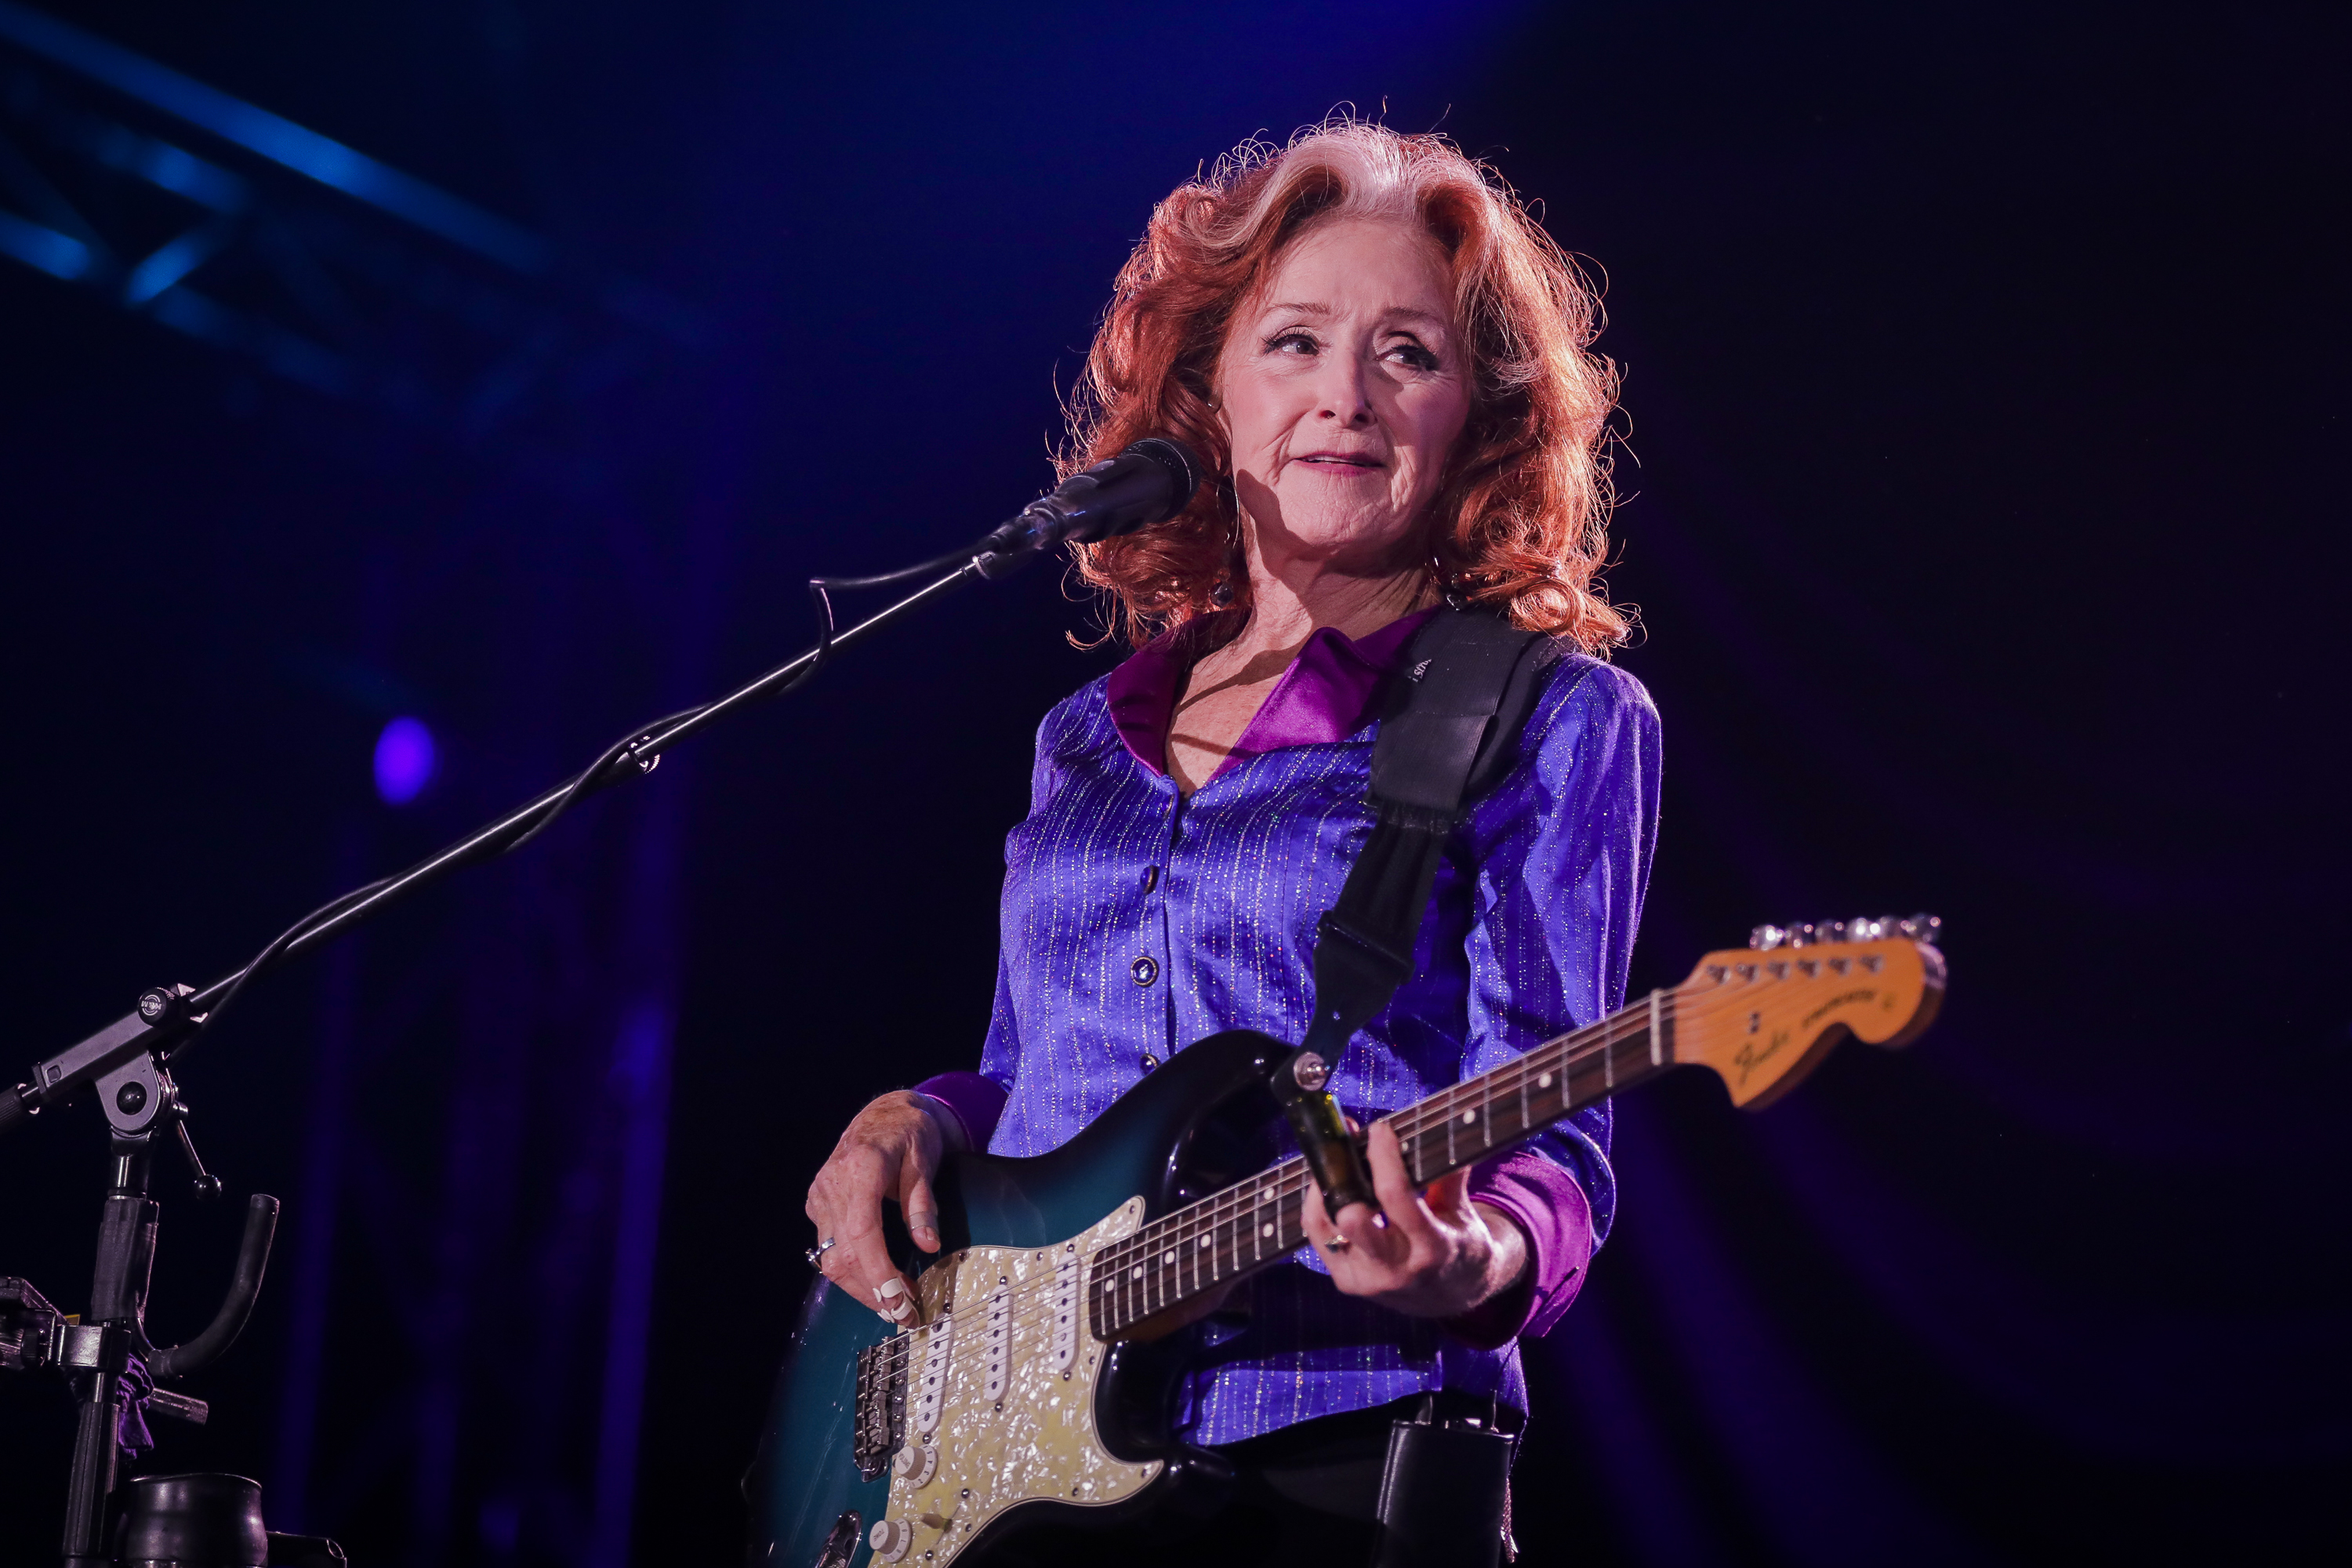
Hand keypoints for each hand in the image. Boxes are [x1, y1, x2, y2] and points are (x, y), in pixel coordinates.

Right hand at [805, 1090, 960, 1324]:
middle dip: (873, 1291)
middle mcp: (832, 1183)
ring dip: (859, 1288)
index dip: (878, 1272)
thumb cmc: (911, 1132)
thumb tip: (928, 1245)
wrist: (884, 1113)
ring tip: (891, 1305)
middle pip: (843, 1253)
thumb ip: (923, 1204)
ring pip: (830, 1257)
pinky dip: (848, 1269)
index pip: (862, 1232)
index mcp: (861, 1168)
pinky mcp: (817, 1203)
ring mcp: (820, 1194)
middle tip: (904, 1314)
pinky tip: (872, 1282)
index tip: (899, 1301)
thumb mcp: (925, 1161)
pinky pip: (827, 1247)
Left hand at [1300, 1122, 1527, 1318]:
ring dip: (1326, 1186)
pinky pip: (1318, 1236)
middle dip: (1346, 1175)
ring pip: (1324, 1225)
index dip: (1383, 1157)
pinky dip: (1320, 1206)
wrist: (1450, 1297)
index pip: (1396, 1197)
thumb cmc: (1459, 1246)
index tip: (1380, 1130)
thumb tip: (1445, 1128)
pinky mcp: (1346, 1283)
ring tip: (1337, 1161)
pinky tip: (1332, 1186)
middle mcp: (1395, 1270)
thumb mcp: (1463, 1214)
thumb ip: (1451, 1176)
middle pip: (1351, 1218)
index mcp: (1432, 1250)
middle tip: (1351, 1143)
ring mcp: (1366, 1280)